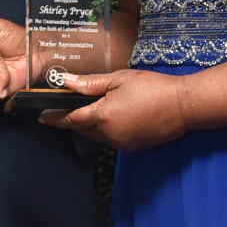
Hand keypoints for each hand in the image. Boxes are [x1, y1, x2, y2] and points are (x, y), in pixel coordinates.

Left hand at [43, 69, 189, 150]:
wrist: (184, 106)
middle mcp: (109, 135)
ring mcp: (122, 144)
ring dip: (92, 126)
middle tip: (67, 108)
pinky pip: (113, 140)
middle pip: (83, 130)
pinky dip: (108, 131)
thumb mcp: (119, 79)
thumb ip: (90, 83)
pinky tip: (117, 117)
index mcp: (102, 116)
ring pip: (98, 136)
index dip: (55, 118)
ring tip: (96, 110)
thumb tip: (66, 81)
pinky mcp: (134, 147)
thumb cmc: (153, 88)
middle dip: (74, 120)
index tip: (42, 117)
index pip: (70, 119)